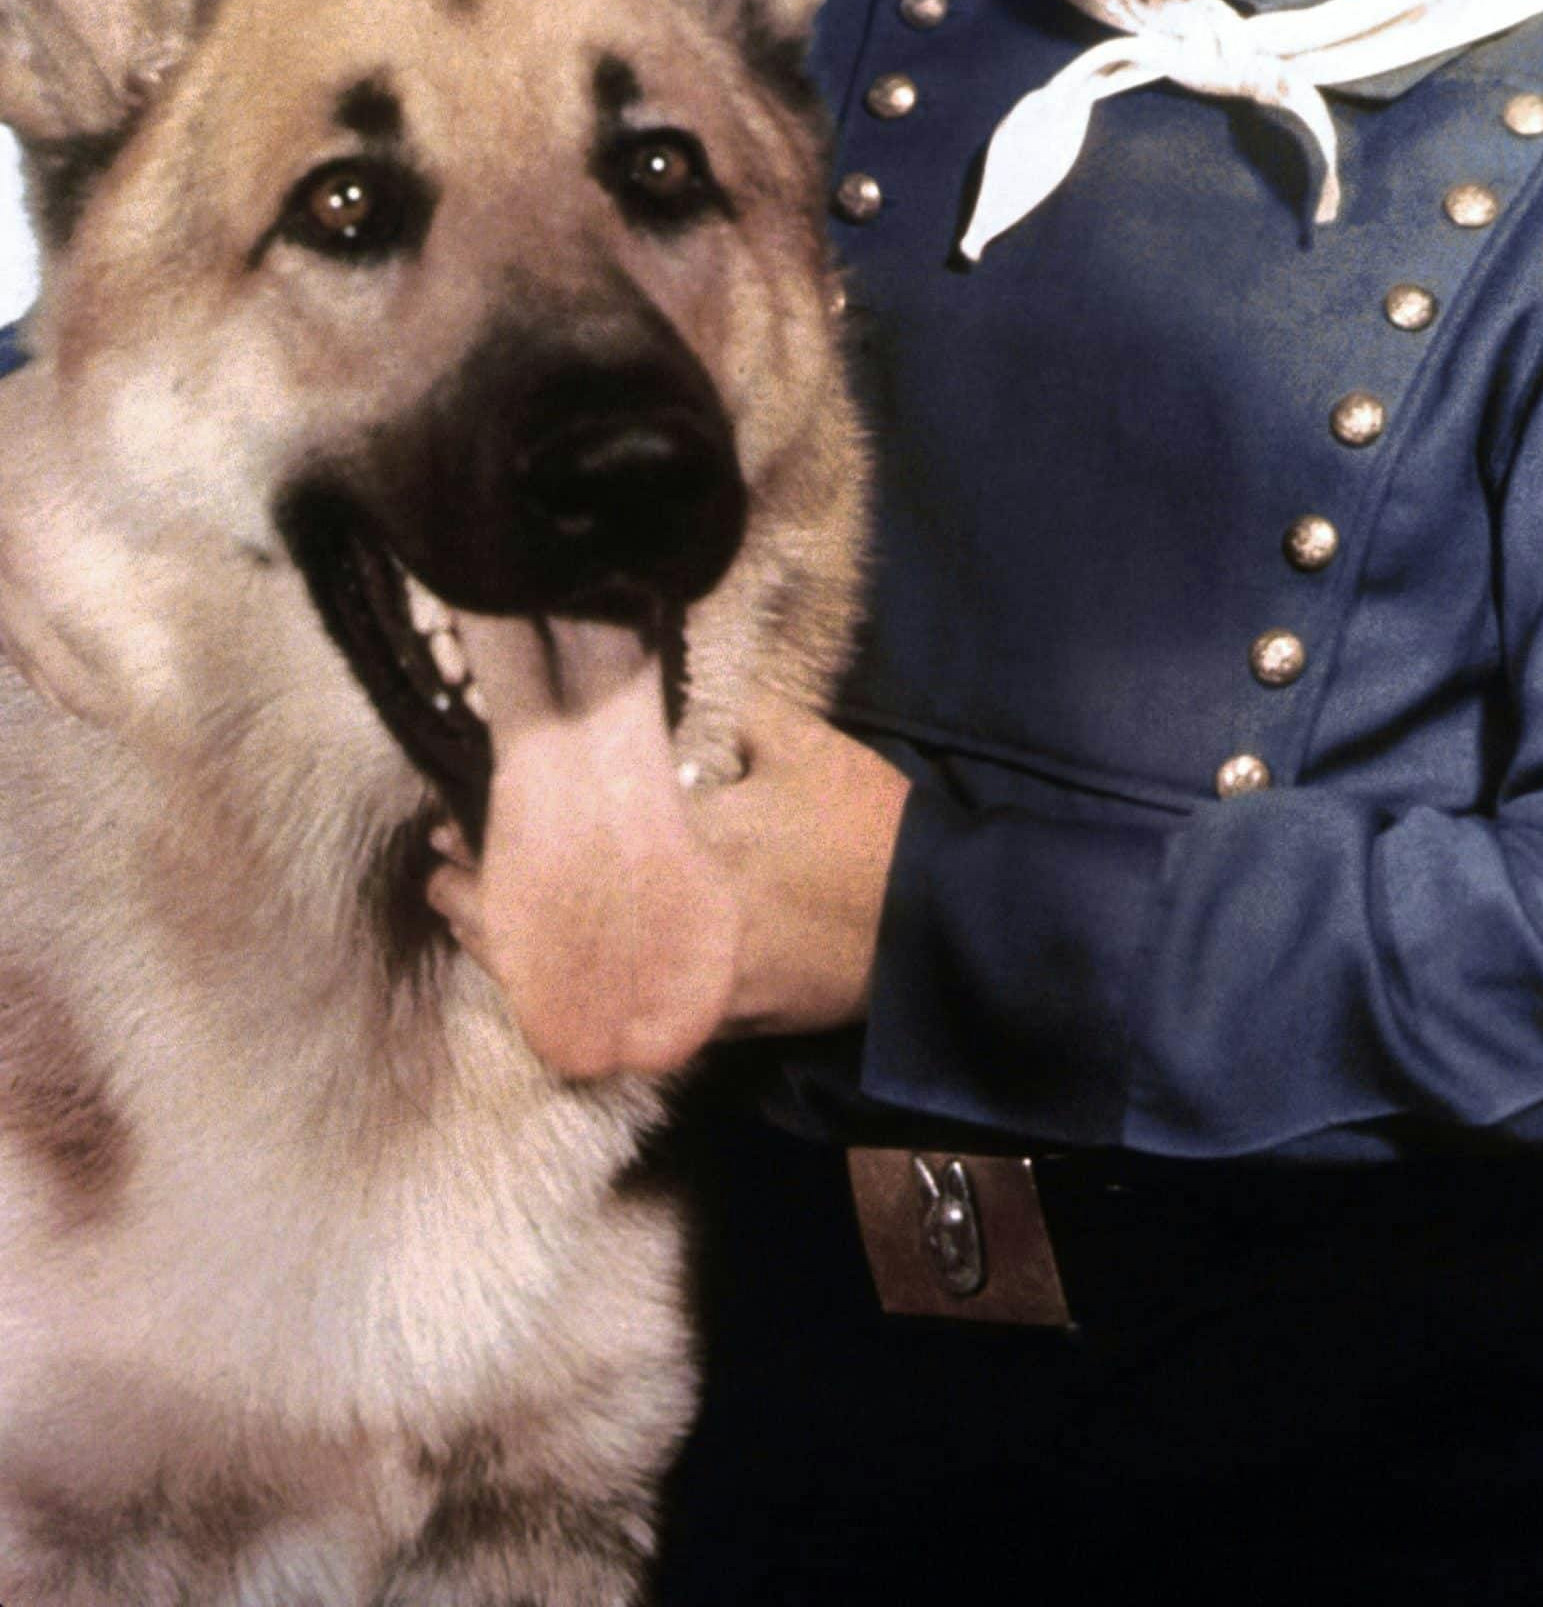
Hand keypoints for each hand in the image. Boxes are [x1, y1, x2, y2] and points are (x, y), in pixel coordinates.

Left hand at [423, 625, 907, 1076]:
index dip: (502, 834)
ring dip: (508, 949)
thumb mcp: (810, 747)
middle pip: (547, 921)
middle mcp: (669, 922)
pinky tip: (538, 971)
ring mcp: (685, 980)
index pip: (568, 843)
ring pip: (572, 975)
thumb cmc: (872, 832)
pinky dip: (568, 989)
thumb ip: (740, 716)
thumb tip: (674, 696)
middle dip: (482, 897)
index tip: (455, 813)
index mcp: (687, 846)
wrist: (932, 932)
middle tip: (437, 869)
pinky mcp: (710, 1019)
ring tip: (460, 916)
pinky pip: (615, 1008)